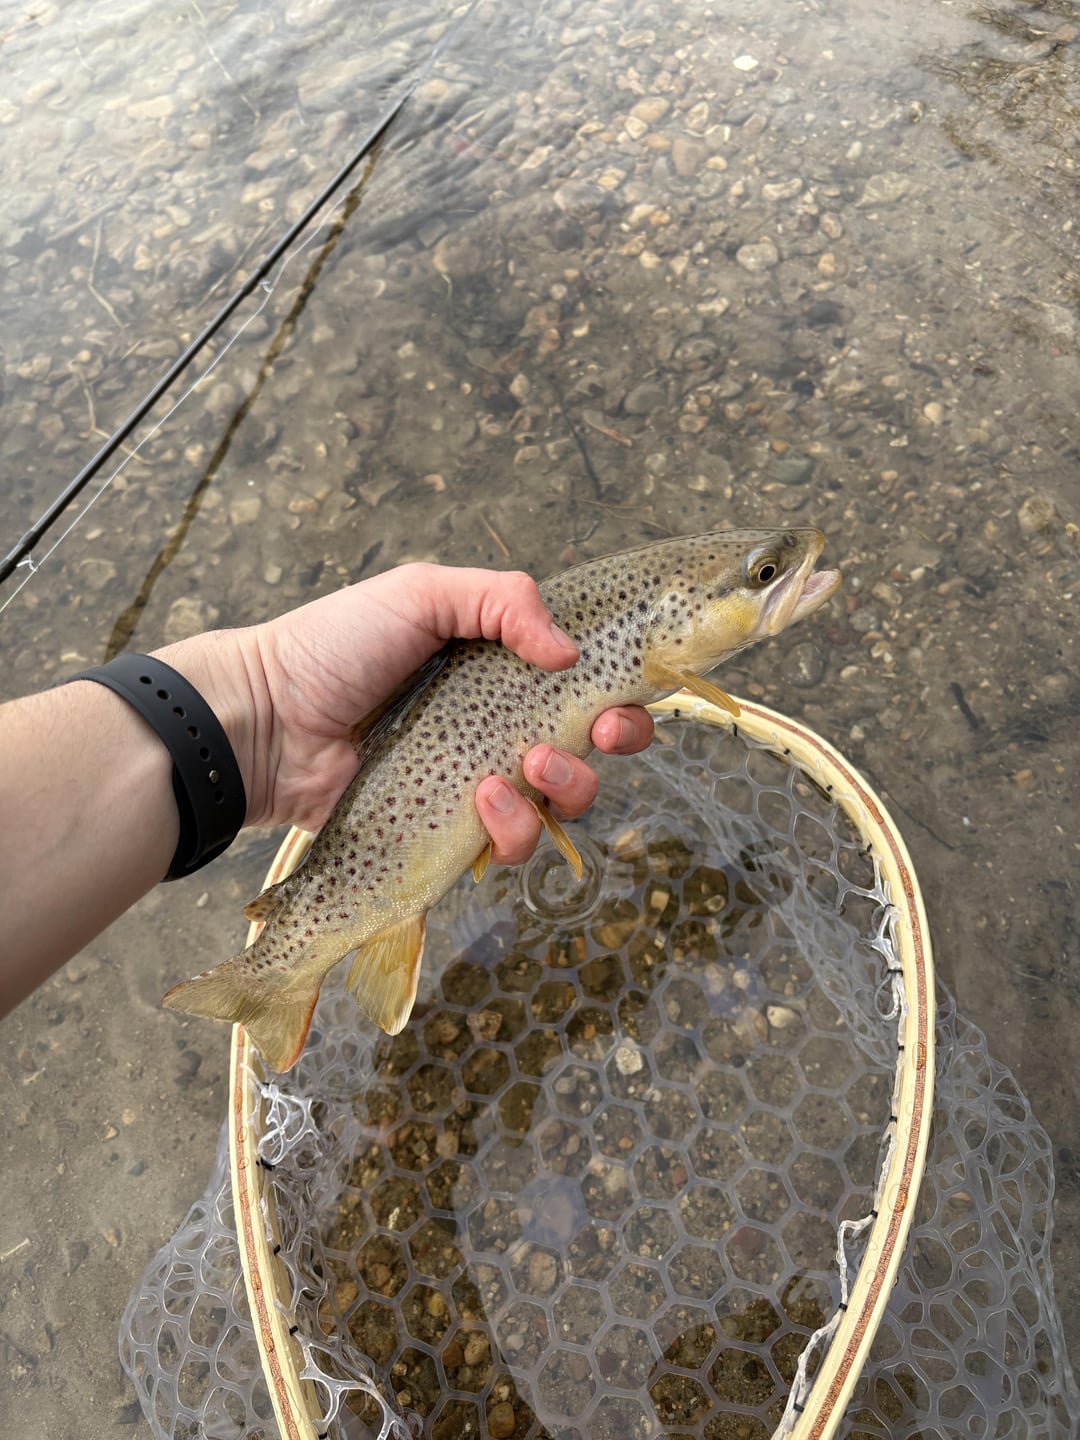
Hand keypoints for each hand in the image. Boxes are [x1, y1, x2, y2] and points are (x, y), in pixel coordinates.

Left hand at [159, 564, 652, 858]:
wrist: (267, 721)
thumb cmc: (335, 646)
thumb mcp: (420, 593)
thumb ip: (502, 600)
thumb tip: (568, 653)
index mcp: (497, 668)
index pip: (582, 683)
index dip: (618, 691)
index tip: (621, 695)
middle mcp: (496, 726)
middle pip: (589, 747)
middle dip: (610, 742)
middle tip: (594, 733)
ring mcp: (474, 782)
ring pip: (558, 803)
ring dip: (565, 787)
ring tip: (528, 768)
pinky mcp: (449, 831)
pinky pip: (507, 844)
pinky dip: (511, 827)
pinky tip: (483, 801)